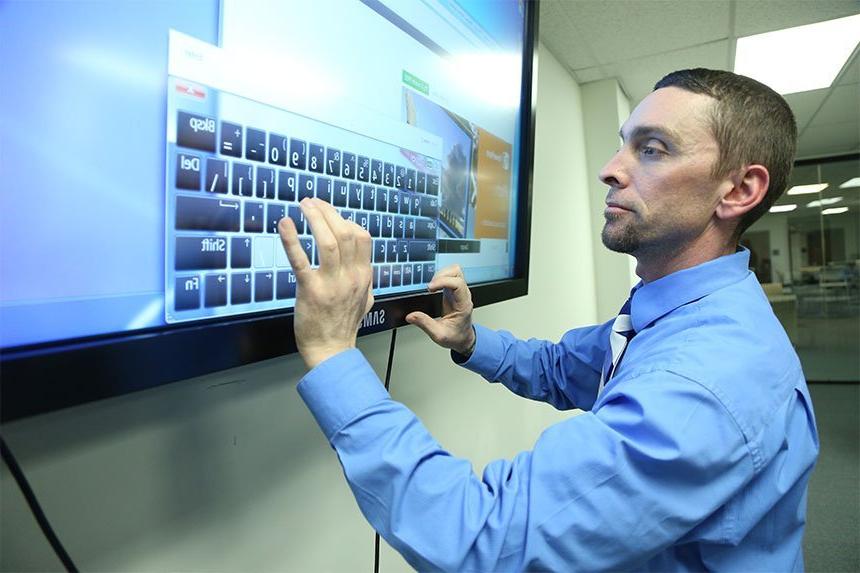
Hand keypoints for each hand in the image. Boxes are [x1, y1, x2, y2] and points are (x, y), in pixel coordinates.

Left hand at [277, 198, 373, 368]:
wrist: (331, 350)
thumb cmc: (344, 324)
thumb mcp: (365, 298)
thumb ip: (364, 278)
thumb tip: (362, 261)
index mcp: (364, 276)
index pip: (361, 237)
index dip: (345, 219)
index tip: (329, 213)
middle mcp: (351, 277)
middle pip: (345, 233)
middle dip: (328, 212)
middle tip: (312, 202)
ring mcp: (332, 284)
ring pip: (328, 241)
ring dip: (315, 218)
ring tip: (303, 206)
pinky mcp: (311, 291)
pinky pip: (301, 261)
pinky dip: (292, 240)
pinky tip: (285, 223)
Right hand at [405, 265, 474, 355]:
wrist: (463, 339)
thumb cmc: (456, 337)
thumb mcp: (439, 335)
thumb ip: (425, 324)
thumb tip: (411, 316)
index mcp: (462, 304)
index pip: (457, 283)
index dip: (443, 281)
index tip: (430, 288)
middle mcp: (462, 295)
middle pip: (457, 272)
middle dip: (441, 275)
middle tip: (430, 286)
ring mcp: (458, 292)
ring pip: (454, 271)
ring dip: (440, 274)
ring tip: (431, 285)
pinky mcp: (453, 291)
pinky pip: (449, 276)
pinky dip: (439, 277)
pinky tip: (433, 286)